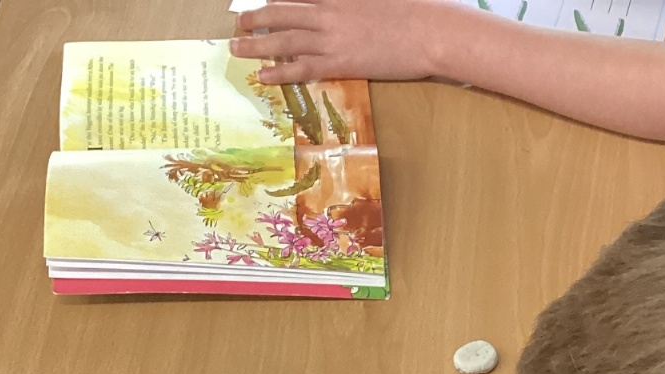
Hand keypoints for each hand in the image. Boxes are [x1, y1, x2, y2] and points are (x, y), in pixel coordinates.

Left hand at [231, 0, 438, 84]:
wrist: (428, 31)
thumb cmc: (413, 9)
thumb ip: (356, 2)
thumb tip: (345, 12)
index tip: (264, 1)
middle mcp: (327, 11)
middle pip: (282, 11)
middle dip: (256, 16)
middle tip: (239, 22)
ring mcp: (331, 37)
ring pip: (283, 39)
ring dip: (256, 43)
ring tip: (236, 47)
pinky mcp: (340, 62)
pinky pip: (301, 67)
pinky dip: (279, 70)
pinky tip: (262, 75)